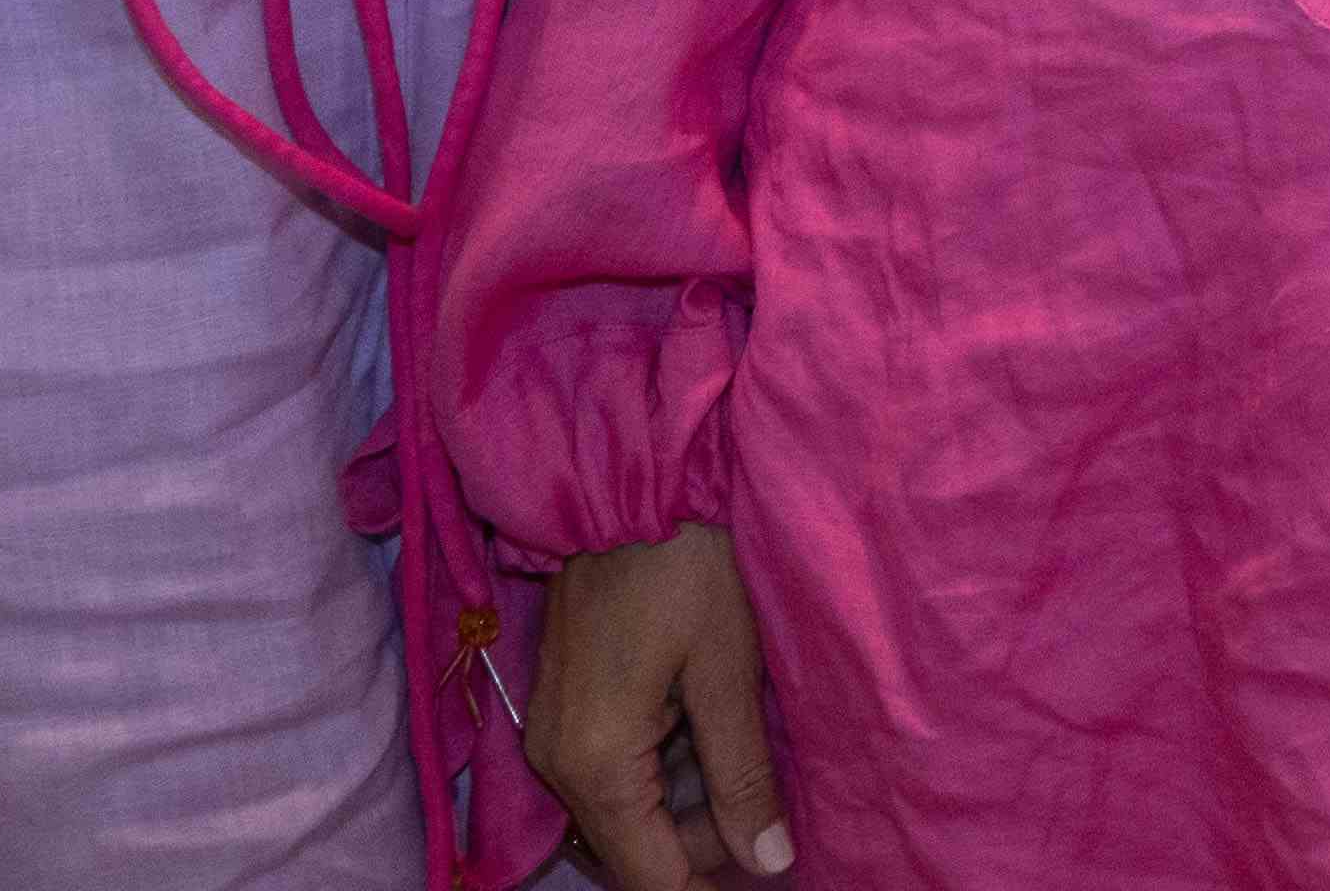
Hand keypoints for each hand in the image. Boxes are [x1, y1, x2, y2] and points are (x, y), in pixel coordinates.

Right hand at [534, 525, 795, 881]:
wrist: (630, 479)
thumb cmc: (687, 564)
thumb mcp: (730, 670)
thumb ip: (744, 776)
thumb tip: (770, 862)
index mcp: (598, 764)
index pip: (651, 877)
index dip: (711, 887)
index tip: (769, 874)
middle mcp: (558, 761)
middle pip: (631, 852)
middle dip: (703, 849)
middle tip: (774, 820)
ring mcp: (554, 732)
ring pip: (622, 815)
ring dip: (685, 811)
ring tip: (755, 776)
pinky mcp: (564, 705)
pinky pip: (611, 773)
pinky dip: (664, 774)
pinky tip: (716, 740)